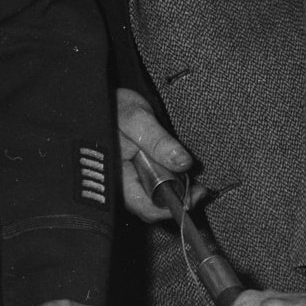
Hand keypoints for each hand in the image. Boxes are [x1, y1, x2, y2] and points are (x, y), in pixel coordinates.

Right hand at [118, 86, 191, 222]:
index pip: (146, 207)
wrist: (106, 99)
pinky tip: (178, 170)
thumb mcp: (138, 119)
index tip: (196, 195)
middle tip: (199, 186)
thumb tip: (183, 162)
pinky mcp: (135, 175)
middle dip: (177, 198)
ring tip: (189, 176)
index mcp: (116, 178)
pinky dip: (168, 181)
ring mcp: (128, 182)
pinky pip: (153, 186)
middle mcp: (121, 185)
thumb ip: (158, 141)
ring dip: (174, 189)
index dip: (172, 206)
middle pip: (152, 206)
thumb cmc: (115, 108)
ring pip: (154, 197)